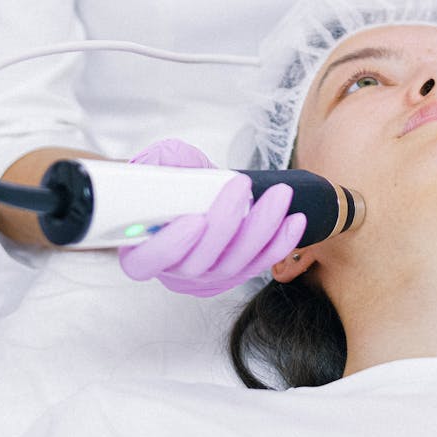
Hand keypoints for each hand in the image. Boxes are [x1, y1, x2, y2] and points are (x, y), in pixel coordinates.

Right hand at [118, 139, 305, 296]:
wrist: (194, 194)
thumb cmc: (170, 185)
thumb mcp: (158, 166)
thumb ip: (160, 163)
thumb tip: (171, 161)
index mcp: (142, 249)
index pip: (147, 261)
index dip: (169, 246)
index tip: (193, 219)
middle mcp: (176, 270)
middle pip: (199, 262)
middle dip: (225, 223)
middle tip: (241, 185)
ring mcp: (209, 275)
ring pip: (235, 263)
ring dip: (261, 227)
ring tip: (279, 195)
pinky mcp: (239, 270)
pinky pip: (261, 261)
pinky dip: (280, 241)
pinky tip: (295, 219)